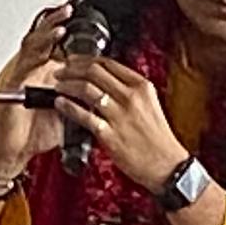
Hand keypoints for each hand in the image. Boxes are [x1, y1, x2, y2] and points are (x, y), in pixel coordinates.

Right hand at [0, 7, 69, 189]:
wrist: (15, 151)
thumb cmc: (37, 134)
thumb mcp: (69, 114)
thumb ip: (84, 100)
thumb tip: (106, 95)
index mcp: (48, 74)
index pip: (57, 45)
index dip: (67, 30)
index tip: (80, 18)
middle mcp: (34, 72)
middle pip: (42, 38)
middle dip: (54, 22)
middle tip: (67, 9)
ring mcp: (22, 78)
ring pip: (31, 48)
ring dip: (45, 36)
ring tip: (59, 26)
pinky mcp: (14, 90)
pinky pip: (23, 70)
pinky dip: (34, 61)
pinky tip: (44, 55)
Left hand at [45, 54, 186, 196]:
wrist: (167, 164)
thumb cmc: (157, 138)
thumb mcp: (149, 104)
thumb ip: (130, 91)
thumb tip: (106, 81)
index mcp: (141, 87)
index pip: (108, 63)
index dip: (85, 60)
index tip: (73, 61)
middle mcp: (130, 97)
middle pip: (94, 72)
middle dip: (72, 69)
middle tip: (61, 72)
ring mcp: (119, 115)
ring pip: (86, 89)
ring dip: (67, 85)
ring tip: (58, 86)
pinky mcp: (109, 134)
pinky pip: (83, 115)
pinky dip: (68, 107)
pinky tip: (60, 104)